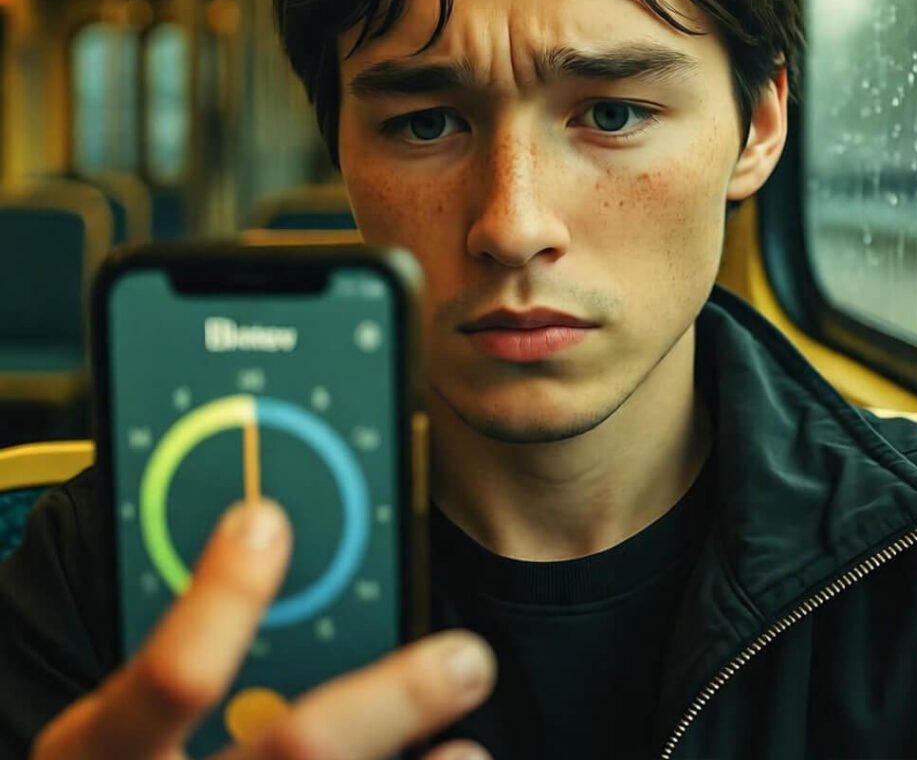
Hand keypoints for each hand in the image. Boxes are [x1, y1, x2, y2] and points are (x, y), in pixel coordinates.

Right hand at [32, 499, 495, 759]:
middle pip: (294, 750)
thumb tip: (263, 523)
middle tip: (464, 658)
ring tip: (471, 741)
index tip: (269, 520)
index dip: (225, 600)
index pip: (172, 679)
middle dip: (390, 700)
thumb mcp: (110, 713)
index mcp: (104, 747)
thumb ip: (180, 634)